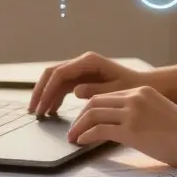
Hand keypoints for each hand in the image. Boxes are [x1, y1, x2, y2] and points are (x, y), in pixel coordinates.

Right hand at [29, 52, 149, 116]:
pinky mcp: (83, 78)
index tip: (40, 107)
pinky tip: (52, 111)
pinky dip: (56, 97)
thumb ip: (95, 91)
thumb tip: (74, 92)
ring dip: (46, 95)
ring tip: (41, 114)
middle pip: (52, 73)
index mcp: (88, 62)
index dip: (47, 90)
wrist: (144, 86)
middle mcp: (82, 62)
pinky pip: (63, 86)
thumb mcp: (115, 91)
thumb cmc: (132, 87)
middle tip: (33, 111)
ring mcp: (81, 69)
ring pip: (55, 80)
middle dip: (41, 91)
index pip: (60, 73)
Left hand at [67, 86, 176, 168]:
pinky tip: (81, 143)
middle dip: (80, 117)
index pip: (107, 96)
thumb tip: (124, 127)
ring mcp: (133, 112)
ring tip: (73, 138)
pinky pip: (99, 130)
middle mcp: (135, 97)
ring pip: (93, 114)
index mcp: (142, 91)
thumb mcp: (160, 114)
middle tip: (73, 131)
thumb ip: (141, 114)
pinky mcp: (131, 130)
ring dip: (79, 127)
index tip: (84, 121)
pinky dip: (86, 136)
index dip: (91, 109)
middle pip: (95, 102)